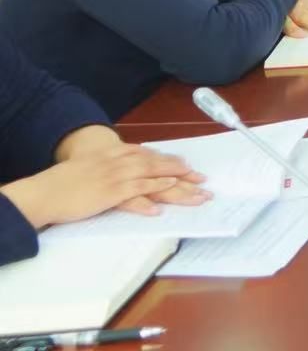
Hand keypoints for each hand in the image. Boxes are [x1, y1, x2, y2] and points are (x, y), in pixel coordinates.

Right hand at [0, 141, 207, 228]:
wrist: (45, 189)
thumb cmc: (68, 179)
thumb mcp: (96, 165)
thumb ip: (115, 164)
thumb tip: (133, 169)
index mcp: (118, 154)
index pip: (152, 157)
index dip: (173, 163)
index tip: (191, 169)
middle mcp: (121, 163)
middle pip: (159, 167)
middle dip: (184, 175)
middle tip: (204, 183)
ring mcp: (116, 178)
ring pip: (154, 181)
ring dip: (177, 190)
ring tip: (196, 197)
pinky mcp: (107, 195)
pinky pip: (132, 197)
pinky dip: (146, 201)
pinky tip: (160, 209)